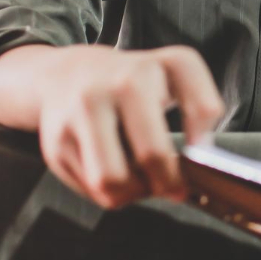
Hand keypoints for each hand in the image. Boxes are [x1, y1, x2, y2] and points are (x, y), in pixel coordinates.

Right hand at [34, 44, 225, 209]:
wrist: (64, 75)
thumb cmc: (130, 82)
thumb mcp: (172, 75)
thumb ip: (199, 107)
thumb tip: (200, 161)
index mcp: (157, 67)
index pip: (201, 108)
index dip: (204, 144)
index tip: (201, 158)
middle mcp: (118, 83)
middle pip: (152, 154)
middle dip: (168, 182)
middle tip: (173, 187)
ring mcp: (82, 112)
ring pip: (113, 180)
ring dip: (133, 193)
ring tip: (141, 181)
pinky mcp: (57, 142)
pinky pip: (91, 188)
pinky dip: (108, 191)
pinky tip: (114, 171)